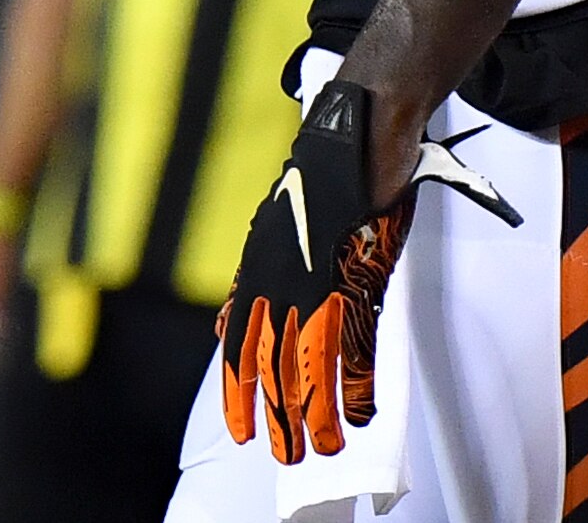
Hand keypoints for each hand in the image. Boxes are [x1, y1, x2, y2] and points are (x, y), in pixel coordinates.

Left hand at [216, 80, 515, 462]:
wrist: (357, 132)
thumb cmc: (322, 182)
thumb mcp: (273, 233)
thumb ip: (251, 283)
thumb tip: (226, 327)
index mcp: (257, 265)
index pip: (238, 341)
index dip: (238, 388)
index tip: (240, 427)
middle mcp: (278, 273)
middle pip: (269, 360)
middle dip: (275, 412)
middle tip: (283, 454)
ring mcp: (316, 274)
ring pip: (309, 359)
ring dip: (316, 410)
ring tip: (324, 447)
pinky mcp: (355, 271)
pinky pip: (352, 340)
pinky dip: (356, 381)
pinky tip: (360, 412)